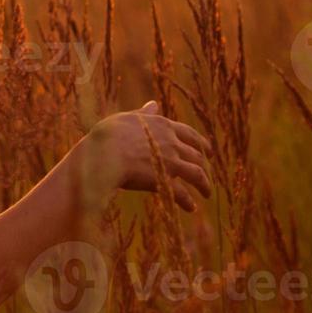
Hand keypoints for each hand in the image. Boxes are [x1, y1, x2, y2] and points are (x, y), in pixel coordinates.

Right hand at [81, 101, 213, 211]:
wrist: (103, 154)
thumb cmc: (108, 135)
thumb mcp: (126, 119)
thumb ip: (143, 114)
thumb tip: (154, 104)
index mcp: (162, 126)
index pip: (189, 133)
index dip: (200, 142)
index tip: (207, 150)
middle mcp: (172, 143)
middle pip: (197, 155)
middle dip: (205, 165)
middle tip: (207, 173)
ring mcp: (171, 162)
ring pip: (197, 174)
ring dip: (204, 185)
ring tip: (207, 193)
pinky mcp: (165, 180)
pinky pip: (182, 193)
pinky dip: (188, 202)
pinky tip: (190, 208)